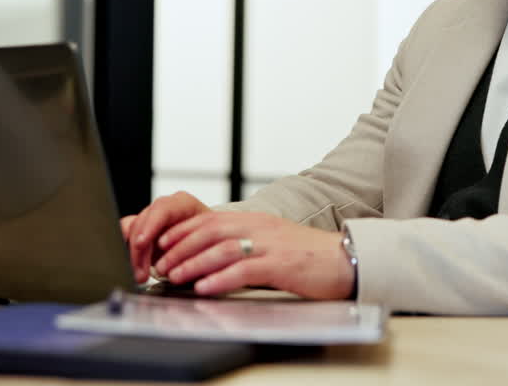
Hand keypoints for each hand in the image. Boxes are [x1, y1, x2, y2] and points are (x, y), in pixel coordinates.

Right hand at [121, 191, 209, 282]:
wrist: (210, 245)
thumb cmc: (211, 243)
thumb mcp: (208, 245)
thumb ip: (195, 251)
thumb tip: (182, 265)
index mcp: (183, 204)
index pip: (162, 208)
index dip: (150, 225)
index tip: (142, 243)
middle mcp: (164, 209)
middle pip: (143, 222)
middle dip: (139, 250)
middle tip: (142, 273)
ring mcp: (151, 219)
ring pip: (131, 231)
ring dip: (133, 255)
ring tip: (140, 276)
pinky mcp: (142, 231)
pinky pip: (126, 237)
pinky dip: (129, 254)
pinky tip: (136, 268)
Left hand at [157, 211, 354, 299]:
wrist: (347, 259)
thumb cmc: (310, 256)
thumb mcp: (274, 241)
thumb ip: (246, 244)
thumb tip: (214, 257)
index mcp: (257, 220)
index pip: (210, 219)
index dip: (182, 231)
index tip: (161, 243)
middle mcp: (260, 227)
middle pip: (210, 230)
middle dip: (180, 247)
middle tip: (160, 264)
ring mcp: (271, 245)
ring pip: (222, 249)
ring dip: (193, 263)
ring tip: (174, 276)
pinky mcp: (281, 265)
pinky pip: (244, 270)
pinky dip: (220, 279)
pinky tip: (205, 288)